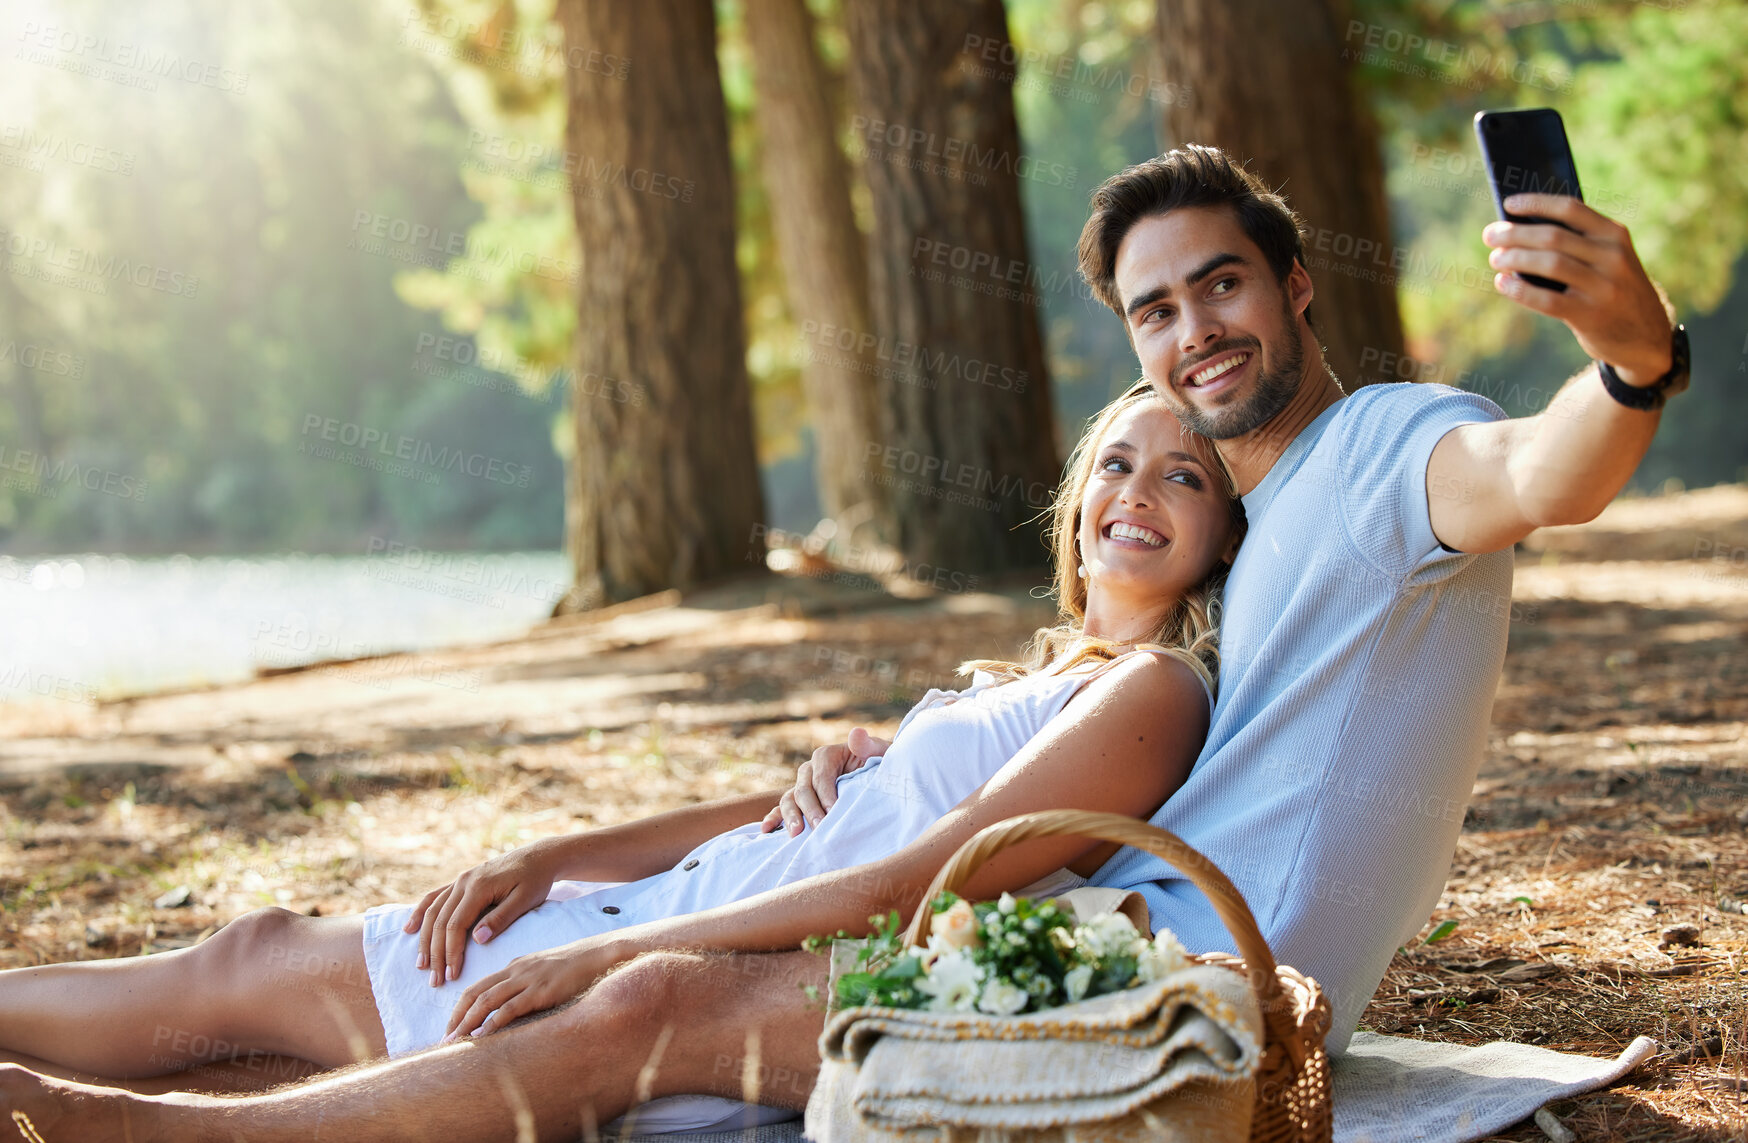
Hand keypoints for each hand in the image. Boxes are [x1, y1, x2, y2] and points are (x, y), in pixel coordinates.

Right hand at [405, 838, 563, 985]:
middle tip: (435, 980)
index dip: (451, 952)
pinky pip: (435, 897)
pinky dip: (420, 913)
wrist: (538, 857)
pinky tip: (409, 929)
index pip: (456, 925)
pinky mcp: (461, 881)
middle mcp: (464, 881)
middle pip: (441, 921)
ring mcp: (460, 880)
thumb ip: (501, 919)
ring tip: (422, 965)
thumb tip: (477, 940)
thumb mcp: (525, 900)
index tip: (452, 975)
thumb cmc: (535, 880)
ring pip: (434, 911)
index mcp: (479, 887)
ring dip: (425, 939)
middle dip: (436, 953)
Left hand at [442, 939, 608, 1041]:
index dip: (460, 1007)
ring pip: (487, 1000)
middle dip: (457, 1016)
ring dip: (468, 1022)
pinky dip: (493, 1022)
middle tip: (445, 1039)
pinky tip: (483, 1036)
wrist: (596, 955)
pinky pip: (510, 1008)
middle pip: (475, 993)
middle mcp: (515, 971)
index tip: (451, 1027)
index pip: (478, 986)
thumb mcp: (541, 972)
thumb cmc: (572, 968)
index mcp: (513, 967)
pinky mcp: (541, 991)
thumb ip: (524, 984)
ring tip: (455, 1041)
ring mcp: (527, 980)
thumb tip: (510, 1006)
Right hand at [759, 727, 891, 834]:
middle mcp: (810, 770)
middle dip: (811, 811)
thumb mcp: (879, 753)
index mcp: (826, 756)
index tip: (835, 812)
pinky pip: (783, 808)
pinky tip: (767, 831)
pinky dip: (773, 818)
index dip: (826, 796)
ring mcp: (802, 786)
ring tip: (796, 834)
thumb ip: (867, 744)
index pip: (821, 778)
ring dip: (790, 817)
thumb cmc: (881, 766)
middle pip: (803, 790)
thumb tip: (856, 733)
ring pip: (789, 800)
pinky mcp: (800, 802)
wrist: (881, 779)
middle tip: (820, 830)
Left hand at [1482, 194, 1673, 384]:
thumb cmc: (1612, 290)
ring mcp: (1603, 287)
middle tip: (1491, 236)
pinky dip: (1519, 290)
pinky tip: (1502, 283)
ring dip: (1514, 259)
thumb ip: (1576, 244)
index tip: (1508, 204)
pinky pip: (1546, 300)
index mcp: (1615, 235)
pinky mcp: (1590, 315)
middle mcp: (1612, 257)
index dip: (1536, 203)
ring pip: (1549, 264)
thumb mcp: (1608, 260)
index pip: (1570, 209)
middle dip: (1515, 234)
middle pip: (1553, 236)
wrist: (1646, 336)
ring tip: (1495, 259)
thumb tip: (1518, 231)